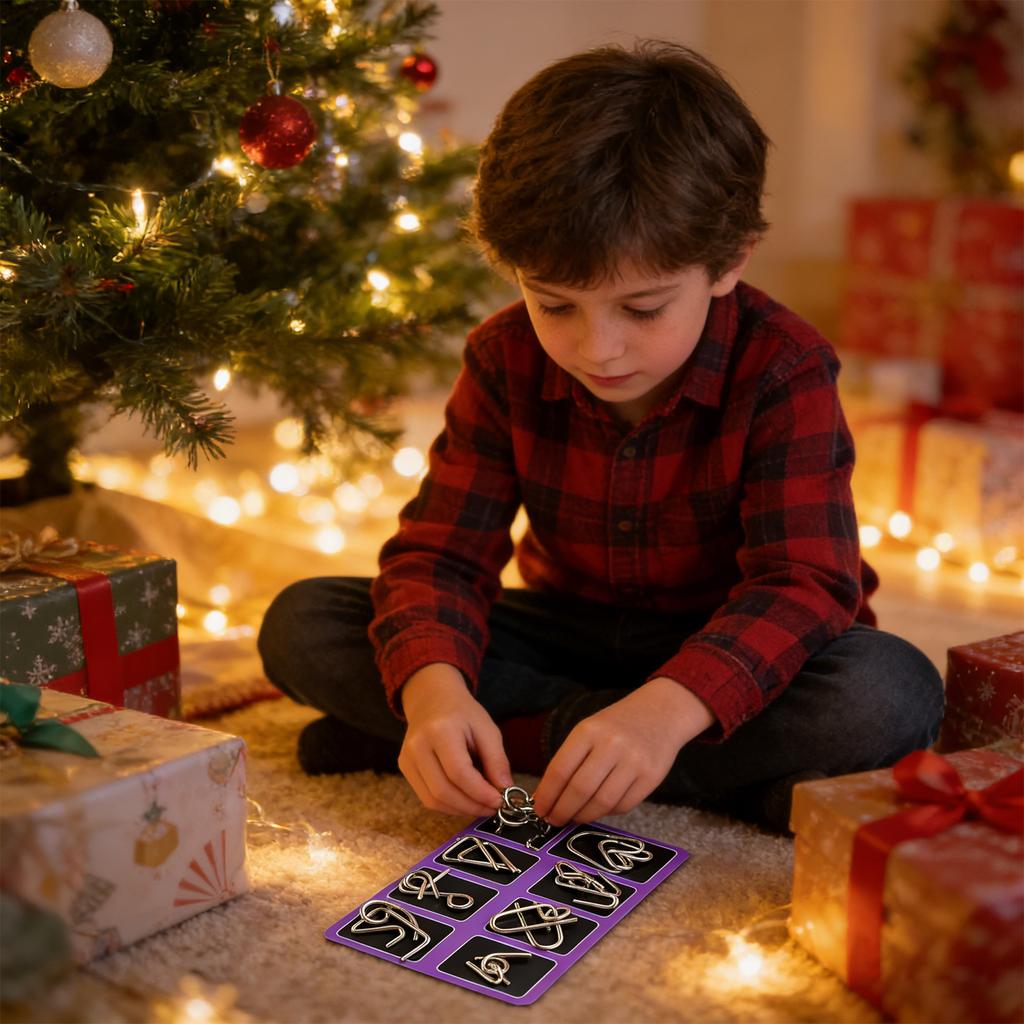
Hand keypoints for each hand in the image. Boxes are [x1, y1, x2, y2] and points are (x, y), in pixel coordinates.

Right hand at [399, 662, 512, 816]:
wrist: (432, 699)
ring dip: (460, 809)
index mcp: (440, 730)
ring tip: (481, 805)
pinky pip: (426, 798)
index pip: (459, 772)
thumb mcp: (487, 729)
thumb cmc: (463, 713)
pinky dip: (448, 806)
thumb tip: (505, 790)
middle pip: (443, 791)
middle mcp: (417, 746)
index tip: (500, 801)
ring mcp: (407, 758)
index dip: (480, 793)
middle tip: (493, 808)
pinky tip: (465, 800)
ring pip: (432, 800)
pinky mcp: (404, 768)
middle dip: (471, 805)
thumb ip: (497, 760)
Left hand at [532, 677, 714, 825]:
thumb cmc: (617, 725)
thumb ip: (570, 760)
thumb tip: (547, 797)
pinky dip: (607, 812)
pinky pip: (623, 805)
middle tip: (554, 820)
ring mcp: (634, 761)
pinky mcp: (652, 777)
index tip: (539, 809)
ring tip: (574, 817)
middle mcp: (611, 745)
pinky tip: (599, 808)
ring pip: (602, 802)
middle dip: (562, 811)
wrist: (661, 712)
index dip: (547, 795)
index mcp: (588, 731)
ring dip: (583, 816)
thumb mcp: (589, 730)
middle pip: (579, 790)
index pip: (560, 770)